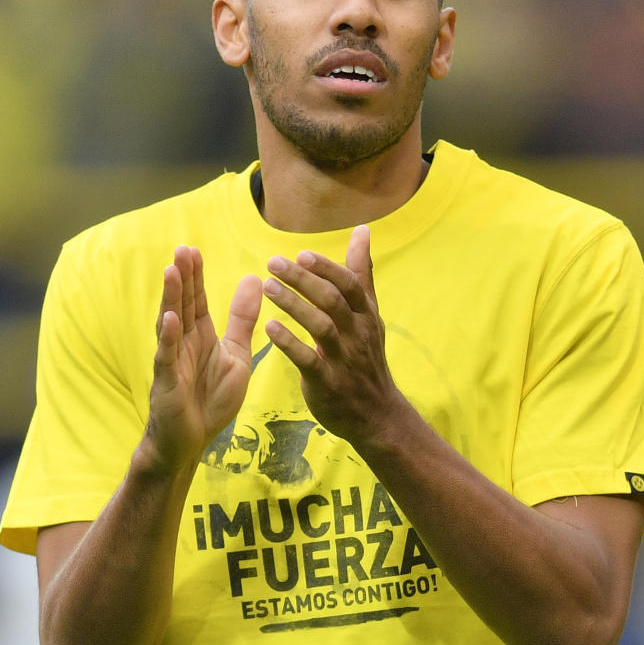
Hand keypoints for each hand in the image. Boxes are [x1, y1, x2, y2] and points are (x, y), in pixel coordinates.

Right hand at [144, 246, 262, 473]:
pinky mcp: (168, 383)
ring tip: (171, 271)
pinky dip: (168, 338)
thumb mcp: (235, 354)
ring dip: (170, 298)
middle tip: (182, 249)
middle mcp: (182, 343)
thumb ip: (242, 319)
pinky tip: (170, 319)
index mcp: (200, 336)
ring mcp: (172, 362)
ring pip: (170, 324)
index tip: (193, 249)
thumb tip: (254, 280)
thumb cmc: (211, 399)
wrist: (191, 442)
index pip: (196, 300)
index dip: (195, 276)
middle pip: (181, 304)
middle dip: (182, 277)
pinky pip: (167, 358)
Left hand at [262, 226, 400, 445]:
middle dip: (303, 280)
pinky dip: (289, 343)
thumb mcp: (370, 315)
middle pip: (332, 301)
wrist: (376, 414)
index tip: (301, 254)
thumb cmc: (366, 358)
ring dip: (293, 305)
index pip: (349, 285)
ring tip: (267, 287)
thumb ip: (361, 274)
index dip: (327, 268)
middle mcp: (358, 334)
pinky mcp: (328, 383)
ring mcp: (344, 359)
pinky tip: (269, 328)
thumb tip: (362, 230)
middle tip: (273, 263)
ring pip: (320, 326)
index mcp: (366, 316)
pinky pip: (308, 360)